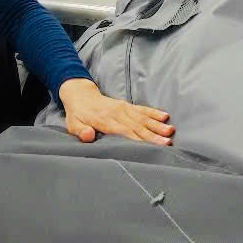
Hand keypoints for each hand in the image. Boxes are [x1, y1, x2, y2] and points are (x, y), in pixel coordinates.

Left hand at [59, 79, 174, 145]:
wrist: (80, 94)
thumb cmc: (78, 114)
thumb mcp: (73, 124)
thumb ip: (81, 131)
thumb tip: (88, 136)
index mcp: (105, 121)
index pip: (124, 132)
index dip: (138, 140)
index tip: (150, 147)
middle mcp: (117, 113)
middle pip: (137, 126)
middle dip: (153, 135)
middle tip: (168, 142)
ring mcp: (123, 108)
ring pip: (142, 117)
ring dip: (157, 125)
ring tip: (170, 131)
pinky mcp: (126, 105)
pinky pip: (142, 109)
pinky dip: (153, 112)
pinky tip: (165, 116)